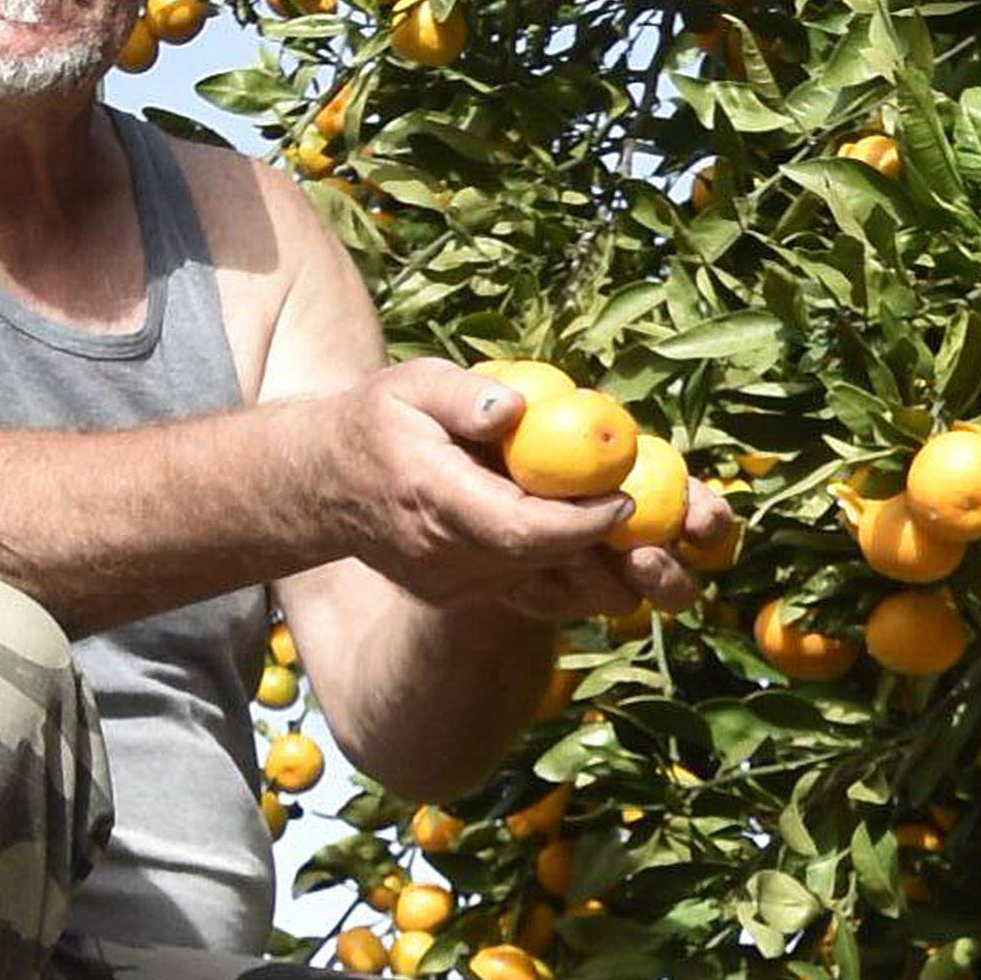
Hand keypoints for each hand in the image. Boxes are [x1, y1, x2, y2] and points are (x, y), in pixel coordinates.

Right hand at [333, 364, 736, 621]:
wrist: (322, 485)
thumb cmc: (377, 420)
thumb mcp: (412, 384)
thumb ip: (464, 396)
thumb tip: (519, 409)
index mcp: (432, 499)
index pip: (519, 528)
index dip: (581, 523)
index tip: (626, 500)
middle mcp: (444, 555)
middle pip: (545, 568)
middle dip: (609, 552)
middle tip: (659, 524)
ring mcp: (452, 584)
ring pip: (543, 591)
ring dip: (599, 569)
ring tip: (641, 537)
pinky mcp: (458, 595)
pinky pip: (527, 592)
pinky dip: (569, 573)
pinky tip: (601, 546)